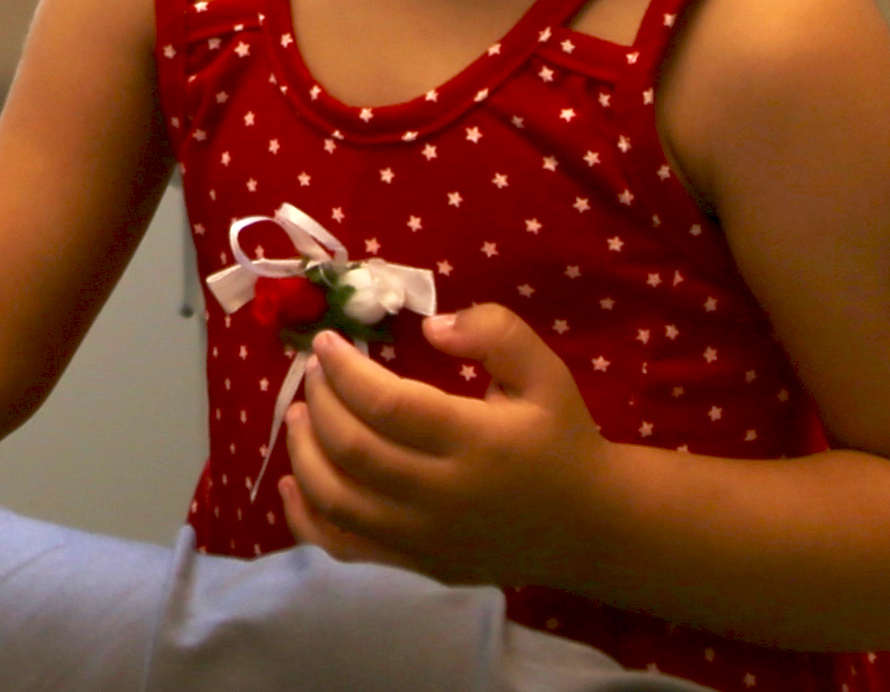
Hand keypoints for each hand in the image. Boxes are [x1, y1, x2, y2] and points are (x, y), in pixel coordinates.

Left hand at [279, 305, 610, 589]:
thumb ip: (495, 332)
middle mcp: (445, 496)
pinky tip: (293, 483)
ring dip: (303, 452)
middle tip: (313, 373)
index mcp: (475, 443)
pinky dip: (306, 518)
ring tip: (299, 414)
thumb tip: (431, 325)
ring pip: (338, 501)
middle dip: (319, 402)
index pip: (385, 404)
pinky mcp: (420, 565)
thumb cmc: (562, 440)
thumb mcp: (544, 372)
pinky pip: (346, 548)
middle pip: (352, 450)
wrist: (595, 527)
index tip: (325, 343)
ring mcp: (428, 539)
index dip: (343, 369)